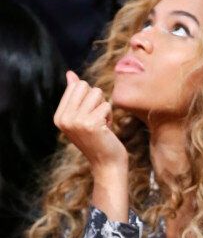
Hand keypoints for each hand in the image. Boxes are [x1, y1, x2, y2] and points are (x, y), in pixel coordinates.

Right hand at [54, 70, 129, 221]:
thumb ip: (75, 95)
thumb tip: (70, 73)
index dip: (89, 97)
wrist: (106, 163)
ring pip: (97, 93)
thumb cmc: (98, 138)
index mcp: (58, 116)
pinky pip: (107, 105)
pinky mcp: (90, 124)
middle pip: (86, 86)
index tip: (89, 115)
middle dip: (97, 99)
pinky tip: (106, 130)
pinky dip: (110, 116)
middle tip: (97, 118)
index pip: (76, 85)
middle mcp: (63, 118)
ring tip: (101, 124)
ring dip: (104, 108)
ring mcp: (75, 121)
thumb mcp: (82, 115)